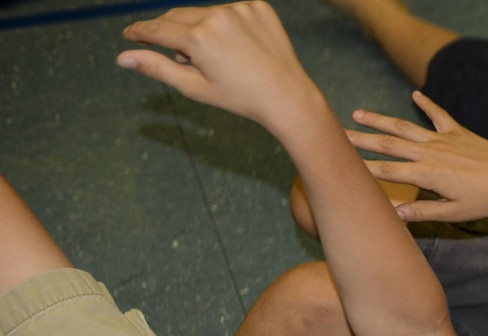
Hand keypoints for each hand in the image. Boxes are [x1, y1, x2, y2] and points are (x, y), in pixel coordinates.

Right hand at [118, 2, 321, 127]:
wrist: (288, 96)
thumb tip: (122, 57)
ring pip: (204, 13)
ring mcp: (240, 9)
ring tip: (220, 58)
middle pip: (178, 17)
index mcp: (198, 38)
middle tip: (184, 57)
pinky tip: (240, 47)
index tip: (129, 34)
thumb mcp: (195, 87)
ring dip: (202, 30)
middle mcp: (217, 17)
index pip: (157, 29)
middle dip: (174, 34)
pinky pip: (231, 11)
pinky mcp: (258, 6)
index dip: (140, 32)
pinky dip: (227, 25)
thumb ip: (158, 68)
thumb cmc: (241, 98)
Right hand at [342, 92, 487, 224]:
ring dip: (380, 120)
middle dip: (360, 139)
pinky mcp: (460, 133)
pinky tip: (415, 94)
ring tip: (357, 113)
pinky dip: (427, 103)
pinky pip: (439, 116)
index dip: (362, 167)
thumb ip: (423, 213)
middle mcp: (431, 153)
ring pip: (406, 127)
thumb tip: (394, 215)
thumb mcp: (454, 214)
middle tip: (335, 133)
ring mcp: (445, 140)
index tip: (339, 163)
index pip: (387, 171)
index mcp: (428, 175)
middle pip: (389, 145)